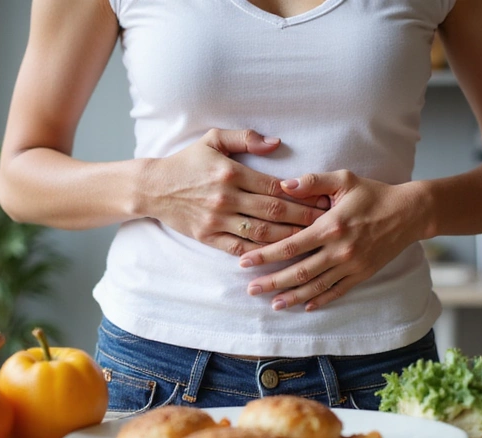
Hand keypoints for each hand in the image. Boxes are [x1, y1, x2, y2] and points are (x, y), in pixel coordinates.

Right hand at [141, 129, 328, 255]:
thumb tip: (276, 143)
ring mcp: (217, 220)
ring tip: (312, 240)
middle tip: (328, 223)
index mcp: (231, 173)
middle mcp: (226, 198)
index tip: (323, 199)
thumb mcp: (213, 139)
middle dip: (304, 218)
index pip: (275, 187)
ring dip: (289, 238)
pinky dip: (261, 254)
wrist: (153, 187)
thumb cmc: (186, 162)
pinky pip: (240, 249)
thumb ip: (246, 138)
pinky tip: (279, 256)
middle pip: (274, 212)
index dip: (302, 194)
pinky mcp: (208, 237)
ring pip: (261, 233)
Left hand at [238, 170, 426, 310]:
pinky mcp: (362, 274)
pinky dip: (320, 300)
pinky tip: (304, 306)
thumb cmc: (373, 194)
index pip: (290, 246)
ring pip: (316, 286)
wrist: (410, 213)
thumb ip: (312, 181)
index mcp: (330, 226)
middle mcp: (339, 250)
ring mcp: (351, 265)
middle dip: (272, 282)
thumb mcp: (344, 179)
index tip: (245, 262)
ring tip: (272, 304)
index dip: (265, 256)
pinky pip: (337, 291)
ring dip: (292, 297)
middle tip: (250, 290)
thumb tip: (283, 185)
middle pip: (299, 272)